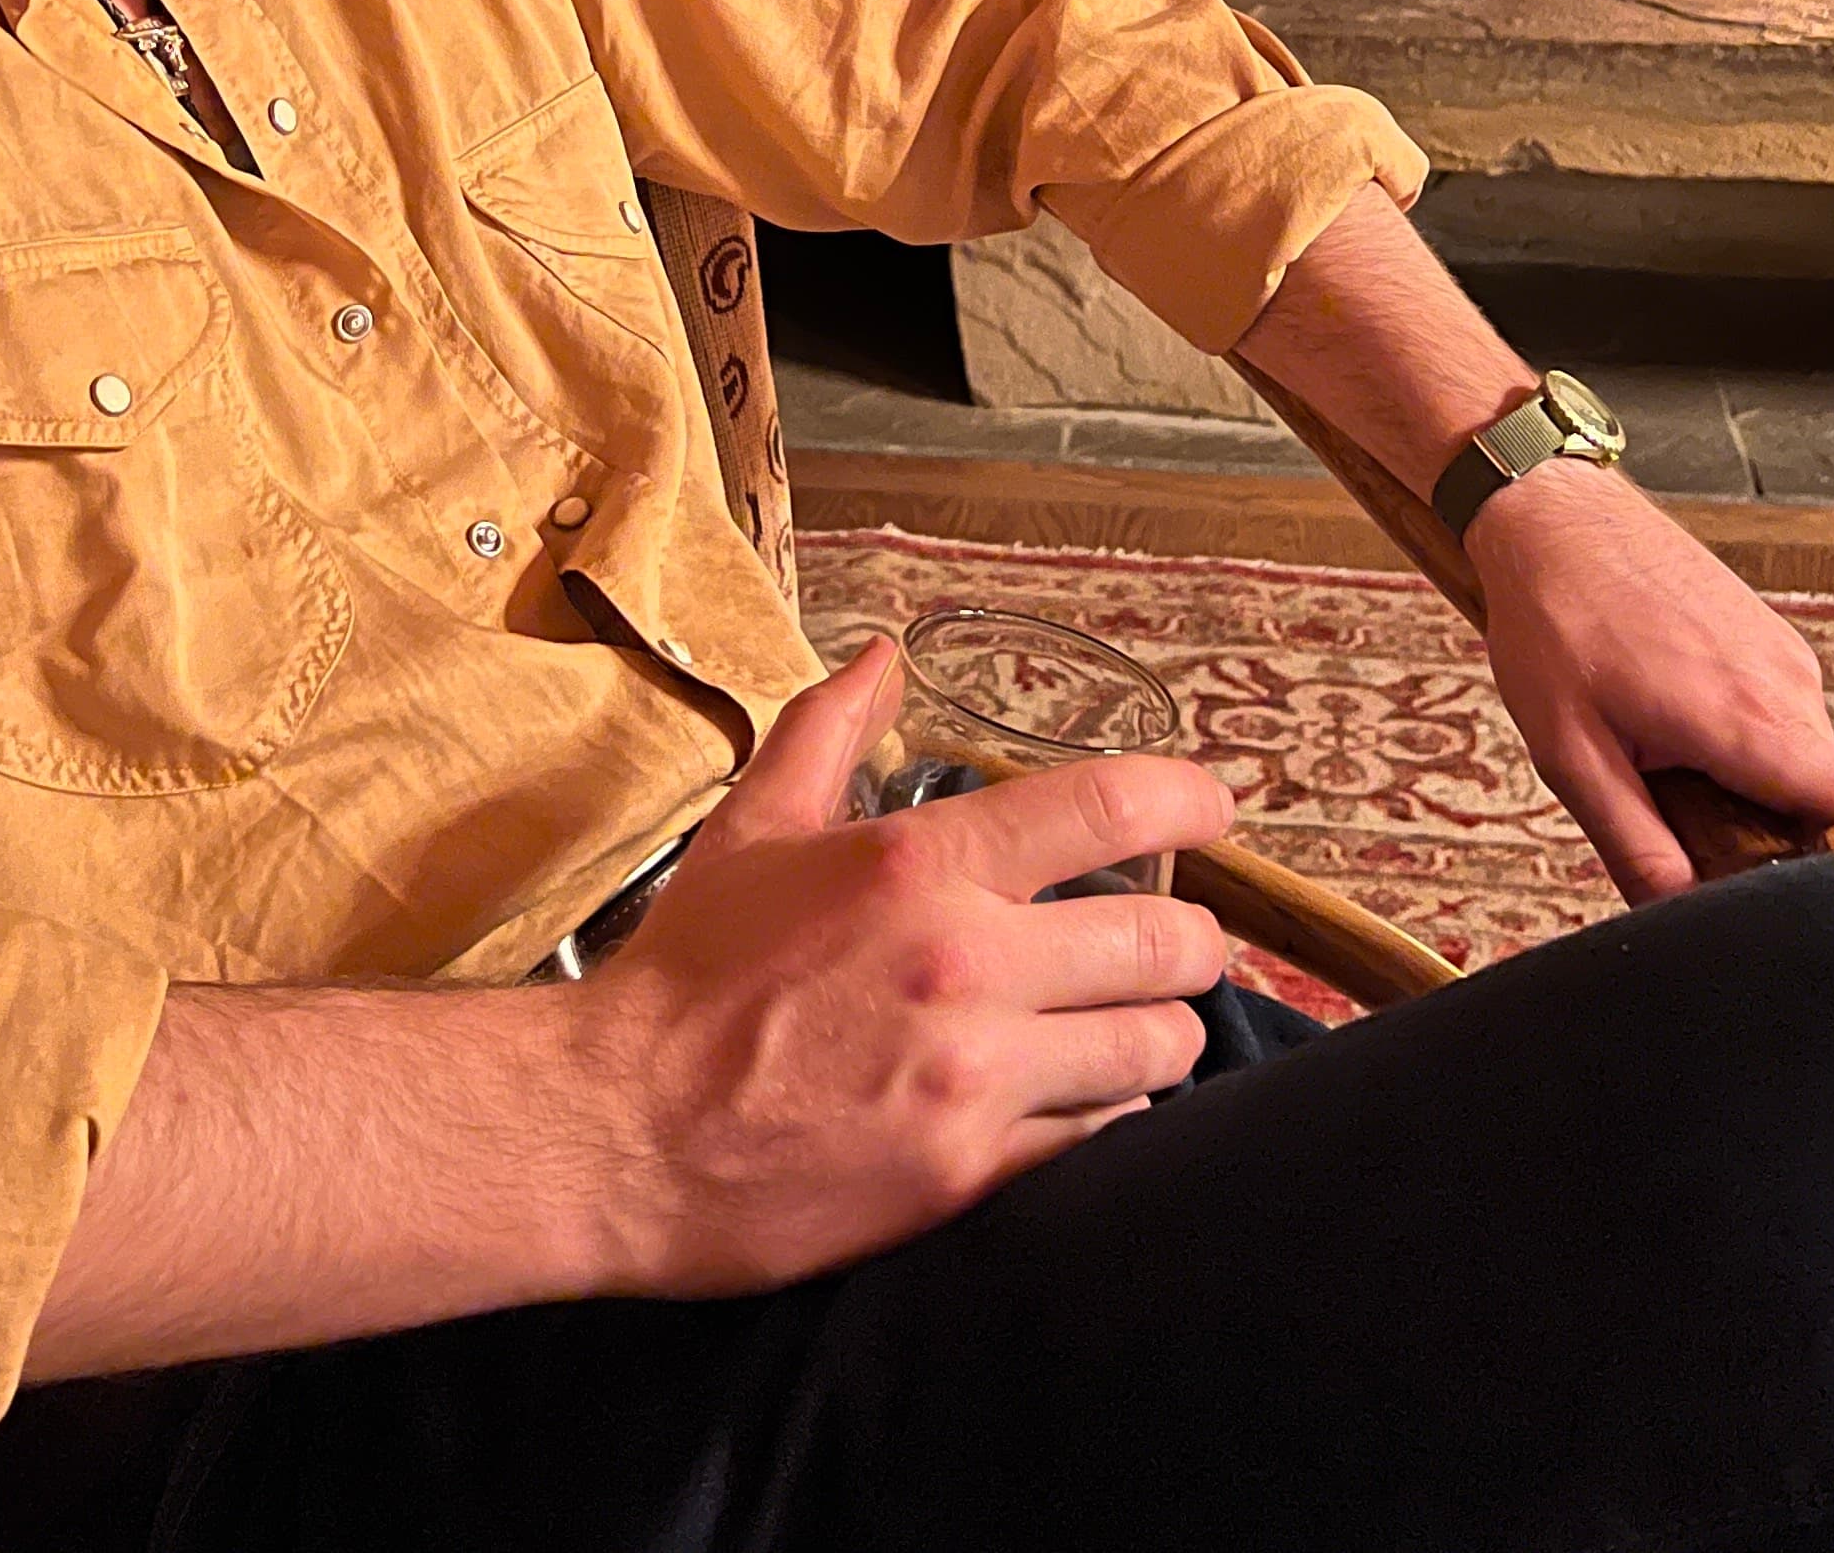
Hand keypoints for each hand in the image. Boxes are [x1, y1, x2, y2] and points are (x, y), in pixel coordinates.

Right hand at [569, 637, 1232, 1296]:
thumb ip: (830, 730)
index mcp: (920, 868)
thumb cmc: (685, 979)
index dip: (1189, 797)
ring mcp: (974, 1080)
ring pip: (1153, 1050)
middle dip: (1192, 941)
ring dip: (1160, 1034)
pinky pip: (1100, 1144)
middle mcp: (965, 966)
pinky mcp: (967, 1177)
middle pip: (1163, 943)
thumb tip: (885, 656)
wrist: (615, 1132)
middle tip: (1180, 943)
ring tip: (1137, 1026)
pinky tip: (1086, 1100)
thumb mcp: (753, 828)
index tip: (1218, 803)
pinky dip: (1109, 1116)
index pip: (1107, 809)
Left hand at [1468, 459, 1833, 903]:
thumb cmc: (1554, 620)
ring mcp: (1786, 659)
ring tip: (1663, 757)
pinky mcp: (1775, 642)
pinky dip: (1743, 744)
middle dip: (1775, 842)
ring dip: (1749, 788)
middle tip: (1688, 824)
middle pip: (1827, 808)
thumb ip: (1636, 847)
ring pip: (1799, 767)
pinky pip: (1782, 724)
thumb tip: (1683, 924)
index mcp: (1748, 720)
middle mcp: (1788, 686)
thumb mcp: (1571, 753)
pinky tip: (1673, 719)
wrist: (1551, 514)